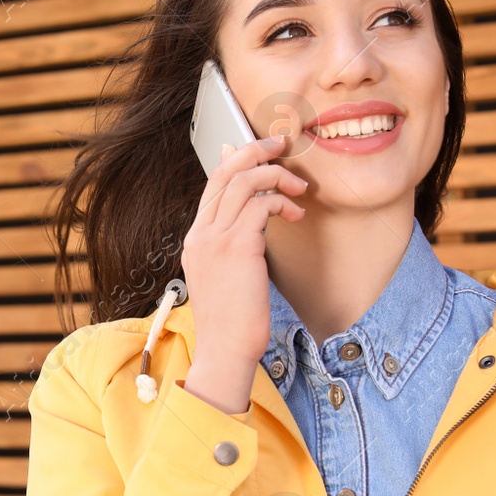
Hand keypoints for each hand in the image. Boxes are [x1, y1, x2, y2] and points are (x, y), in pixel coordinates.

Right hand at [180, 133, 306, 413]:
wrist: (225, 350)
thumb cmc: (232, 320)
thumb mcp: (226, 275)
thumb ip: (234, 242)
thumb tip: (253, 213)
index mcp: (196, 238)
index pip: (213, 183)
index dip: (239, 159)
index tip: (264, 152)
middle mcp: (201, 233)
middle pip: (225, 171)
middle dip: (256, 150)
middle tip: (282, 144)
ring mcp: (216, 239)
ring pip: (245, 181)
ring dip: (277, 175)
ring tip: (298, 188)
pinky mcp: (238, 247)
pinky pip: (262, 205)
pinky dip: (282, 203)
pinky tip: (296, 215)